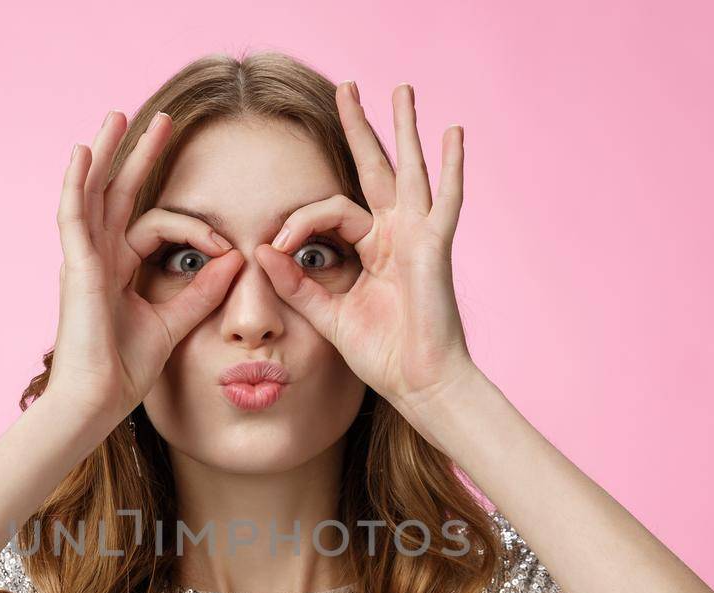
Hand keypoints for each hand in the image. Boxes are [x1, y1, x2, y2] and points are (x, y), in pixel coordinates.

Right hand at [46, 109, 244, 427]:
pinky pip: (72, 215)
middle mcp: (98, 259)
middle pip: (118, 194)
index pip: (156, 228)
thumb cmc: (124, 372)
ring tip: (119, 116)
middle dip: (139, 156)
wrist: (96, 403)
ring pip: (92, 193)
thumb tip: (233, 261)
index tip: (229, 248)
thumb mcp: (173, 323)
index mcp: (118, 271)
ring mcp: (83, 260)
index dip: (198, 232)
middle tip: (162, 121)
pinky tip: (83, 152)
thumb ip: (201, 293)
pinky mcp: (76, 267)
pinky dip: (75, 183)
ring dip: (107, 154)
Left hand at [253, 82, 476, 414]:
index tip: (277, 245)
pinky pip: (446, 200)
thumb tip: (260, 250)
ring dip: (403, 129)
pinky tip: (453, 133)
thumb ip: (296, 284)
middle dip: (359, 129)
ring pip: (408, 171)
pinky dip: (450, 168)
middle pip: (374, 169)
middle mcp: (397, 235)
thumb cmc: (382, 355)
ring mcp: (419, 237)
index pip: (331, 212)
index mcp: (373, 250)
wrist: (418, 383)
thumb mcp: (328, 315)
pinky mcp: (435, 247)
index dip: (299, 222)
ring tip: (400, 90)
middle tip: (346, 89)